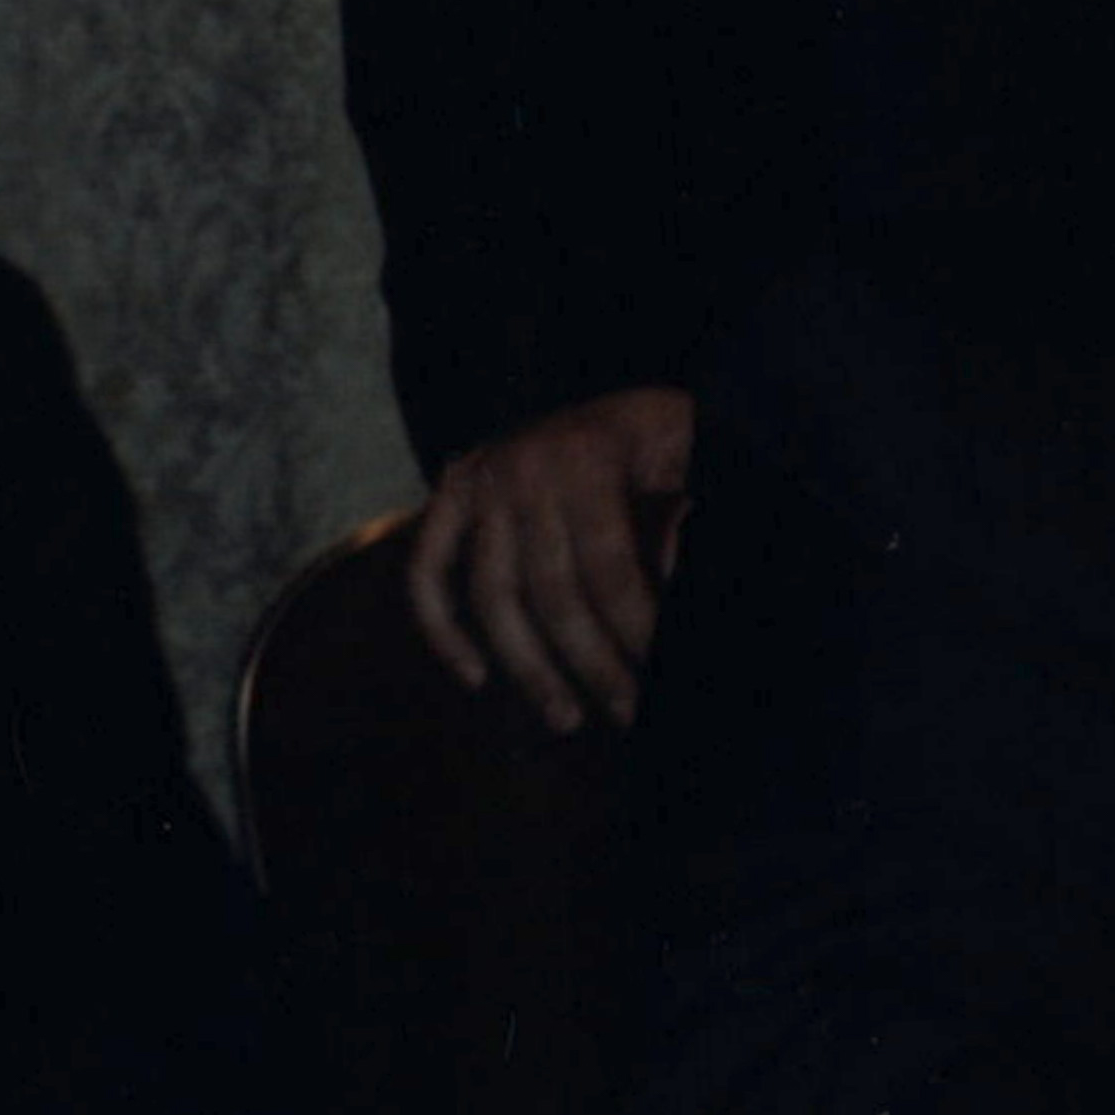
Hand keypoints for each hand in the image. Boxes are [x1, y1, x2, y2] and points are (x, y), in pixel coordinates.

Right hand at [394, 386, 698, 731]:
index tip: (656, 671)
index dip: (632, 626)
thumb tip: (661, 577)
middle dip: (591, 662)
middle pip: (551, 592)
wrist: (607, 396)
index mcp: (587, 456)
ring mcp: (479, 481)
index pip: (607, 566)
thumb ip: (683, 511)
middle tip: (627, 713)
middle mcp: (522, 469)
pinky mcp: (448, 493)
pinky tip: (476, 677)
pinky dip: (441, 628)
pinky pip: (426, 572)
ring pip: (493, 596)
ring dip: (527, 667)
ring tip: (566, 718)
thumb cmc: (659, 440)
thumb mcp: (688, 456)